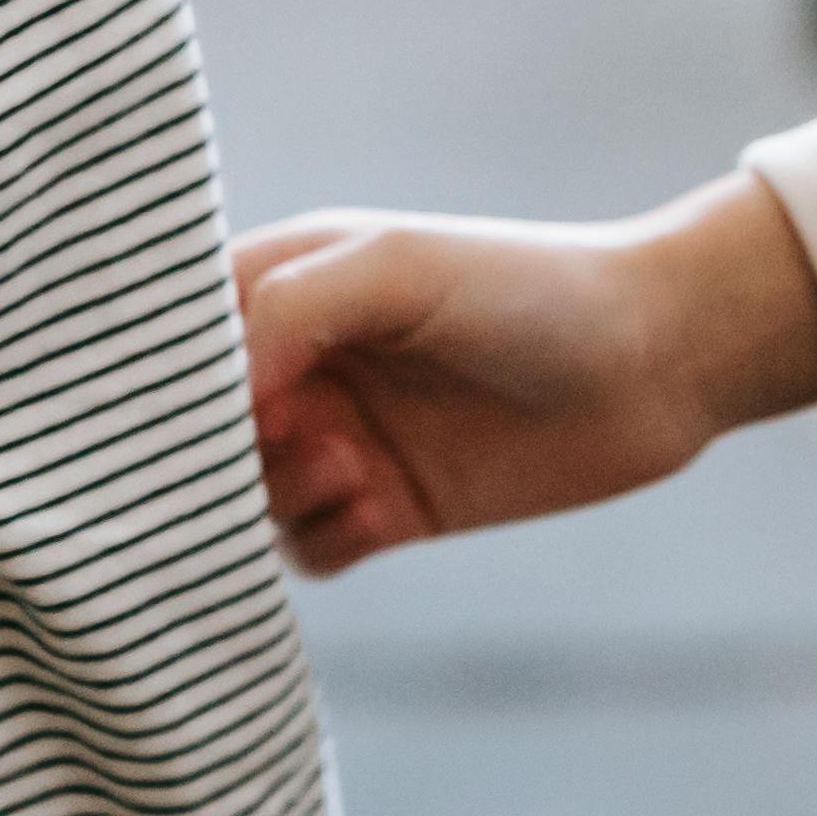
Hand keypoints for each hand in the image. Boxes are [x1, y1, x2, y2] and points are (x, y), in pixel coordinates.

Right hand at [229, 174, 816, 575]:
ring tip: (347, 467)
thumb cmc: (531, 287)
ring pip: (248, 496)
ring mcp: (344, 437)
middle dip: (214, 451)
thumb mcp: (400, 267)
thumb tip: (216, 398)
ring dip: (277, 494)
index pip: (179, 335)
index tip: (181, 405)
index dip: (159, 375)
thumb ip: (292, 307)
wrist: (657, 359)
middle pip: (202, 430)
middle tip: (273, 447)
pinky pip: (310, 548)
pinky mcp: (388, 507)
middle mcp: (305, 362)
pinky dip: (323, 538)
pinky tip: (377, 509)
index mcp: (290, 281)